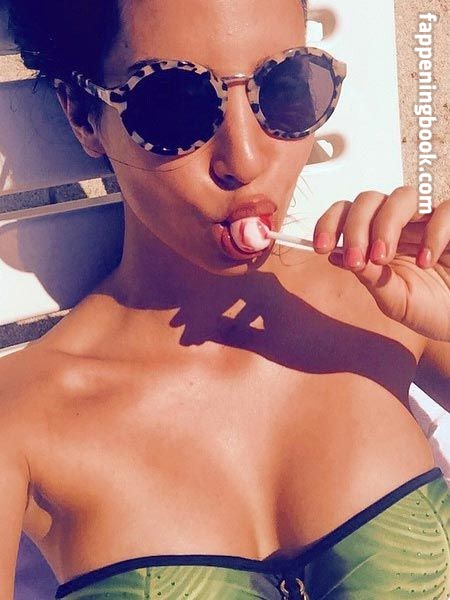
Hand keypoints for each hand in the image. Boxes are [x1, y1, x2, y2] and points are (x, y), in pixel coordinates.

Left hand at [312, 186, 449, 341]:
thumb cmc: (432, 309)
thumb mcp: (395, 300)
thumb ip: (370, 278)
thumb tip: (335, 256)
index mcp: (378, 238)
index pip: (348, 214)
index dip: (331, 223)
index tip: (321, 246)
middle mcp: (402, 223)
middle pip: (369, 200)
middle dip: (355, 227)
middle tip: (356, 259)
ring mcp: (430, 219)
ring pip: (402, 196)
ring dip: (386, 225)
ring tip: (384, 257)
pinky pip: (445, 209)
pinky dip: (432, 233)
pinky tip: (426, 260)